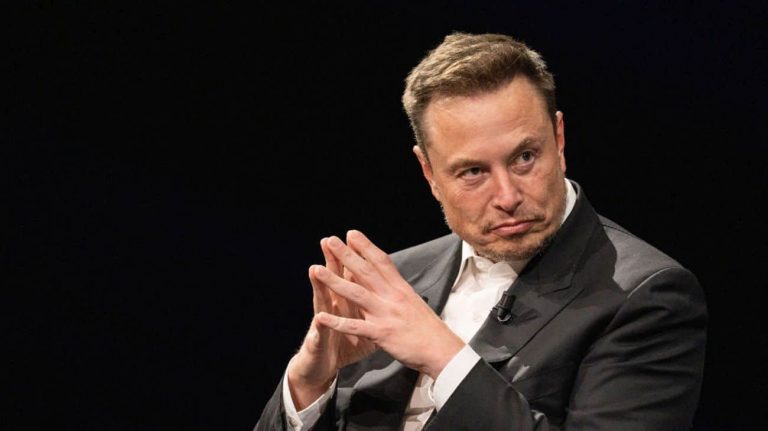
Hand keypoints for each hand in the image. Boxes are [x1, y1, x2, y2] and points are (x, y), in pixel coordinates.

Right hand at [287, 237, 376, 409]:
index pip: (349, 277)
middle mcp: (331, 309)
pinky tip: (319, 319)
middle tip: (328, 241)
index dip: (352, 259)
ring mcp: (322, 324)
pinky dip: (321, 328)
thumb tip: (384, 294)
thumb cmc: (342, 345)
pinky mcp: (317, 343)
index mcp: (345, 304)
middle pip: (333, 282)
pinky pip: (320, 335)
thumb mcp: (360, 325)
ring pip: (321, 302)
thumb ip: (368, 308)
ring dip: (319, 287)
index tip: (354, 238)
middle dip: (332, 262)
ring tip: (314, 269)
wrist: (320, 368)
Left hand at [314, 230, 464, 378]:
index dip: (365, 246)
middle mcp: (392, 297)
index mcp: (401, 289)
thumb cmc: (429, 330)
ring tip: (316, 269)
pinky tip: (320, 317)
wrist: (443, 351)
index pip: (381, 261)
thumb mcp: (415, 303)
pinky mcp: (381, 333)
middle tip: (330, 240)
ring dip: (334, 281)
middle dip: (346, 255)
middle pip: (366, 271)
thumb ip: (398, 292)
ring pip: (356, 293)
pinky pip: (355, 327)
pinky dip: (336, 322)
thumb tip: (387, 281)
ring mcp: (386, 314)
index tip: (351, 233)